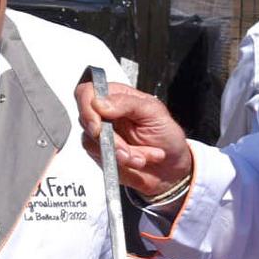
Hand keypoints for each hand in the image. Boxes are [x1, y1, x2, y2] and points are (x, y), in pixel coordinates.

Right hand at [76, 79, 192, 197]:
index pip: (87, 92)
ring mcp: (102, 135)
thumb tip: (99, 103)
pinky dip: (122, 163)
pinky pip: (100, 158)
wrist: (172, 166)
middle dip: (111, 140)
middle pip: (86, 120)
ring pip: (92, 143)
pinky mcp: (101, 154)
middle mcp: (105, 114)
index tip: (98, 127)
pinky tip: (138, 161)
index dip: (87, 108)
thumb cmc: (166, 135)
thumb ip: (127, 103)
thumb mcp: (154, 113)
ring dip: (121, 154)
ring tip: (143, 156)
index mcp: (117, 96)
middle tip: (130, 149)